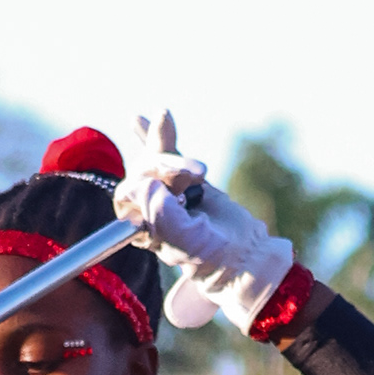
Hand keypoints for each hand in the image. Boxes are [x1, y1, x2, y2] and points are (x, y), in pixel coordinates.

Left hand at [113, 111, 296, 334]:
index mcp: (142, 229)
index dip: (146, 183)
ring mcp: (165, 191)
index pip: (128, 195)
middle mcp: (148, 210)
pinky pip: (165, 152)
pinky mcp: (183, 178)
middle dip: (167, 165)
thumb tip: (142, 184)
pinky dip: (154, 134)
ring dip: (166, 146)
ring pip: (155, 158)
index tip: (174, 189)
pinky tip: (138, 119)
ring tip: (180, 143)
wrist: (244, 252)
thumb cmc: (213, 255)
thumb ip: (162, 217)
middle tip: (199, 175)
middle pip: (142, 172)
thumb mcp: (188, 240)